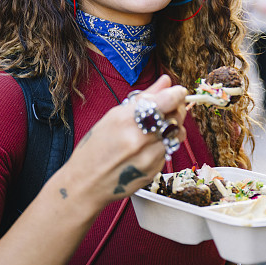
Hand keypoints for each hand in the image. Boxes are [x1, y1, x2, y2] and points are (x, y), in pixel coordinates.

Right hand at [59, 75, 187, 208]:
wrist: (87, 183)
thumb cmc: (96, 147)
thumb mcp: (113, 116)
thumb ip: (143, 98)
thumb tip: (166, 81)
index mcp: (128, 119)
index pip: (168, 100)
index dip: (177, 93)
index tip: (178, 92)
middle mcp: (141, 137)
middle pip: (176, 115)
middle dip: (176, 108)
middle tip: (167, 108)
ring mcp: (150, 155)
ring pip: (178, 133)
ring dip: (174, 126)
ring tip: (158, 127)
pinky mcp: (156, 169)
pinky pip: (171, 149)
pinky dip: (166, 142)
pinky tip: (150, 144)